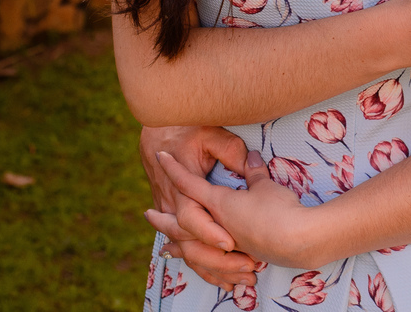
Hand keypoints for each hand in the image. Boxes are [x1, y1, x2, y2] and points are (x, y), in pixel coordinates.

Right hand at [140, 126, 255, 289]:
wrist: (159, 133)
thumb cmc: (186, 130)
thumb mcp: (210, 135)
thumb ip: (230, 150)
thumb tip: (251, 161)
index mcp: (182, 189)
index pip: (191, 218)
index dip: (210, 231)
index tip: (231, 243)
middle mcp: (174, 207)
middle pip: (191, 244)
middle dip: (219, 259)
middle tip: (248, 265)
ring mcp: (172, 215)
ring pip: (190, 253)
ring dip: (216, 268)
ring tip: (244, 279)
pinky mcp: (175, 219)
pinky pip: (187, 251)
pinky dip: (206, 266)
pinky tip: (226, 280)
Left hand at [154, 149, 326, 269]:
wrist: (296, 240)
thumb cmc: (277, 209)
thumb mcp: (264, 183)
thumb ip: (253, 170)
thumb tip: (249, 157)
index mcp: (218, 203)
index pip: (189, 182)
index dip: (175, 168)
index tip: (161, 157)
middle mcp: (216, 225)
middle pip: (180, 222)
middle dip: (162, 219)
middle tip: (148, 215)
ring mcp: (225, 243)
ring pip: (191, 246)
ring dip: (177, 244)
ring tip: (166, 247)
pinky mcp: (238, 256)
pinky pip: (209, 262)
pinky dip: (198, 263)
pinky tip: (197, 265)